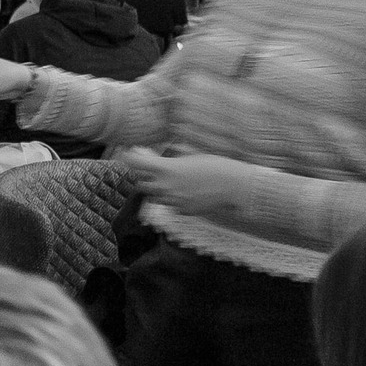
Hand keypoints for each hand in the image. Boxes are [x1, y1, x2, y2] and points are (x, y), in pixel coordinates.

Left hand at [120, 148, 251, 219]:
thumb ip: (172, 159)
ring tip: (168, 178)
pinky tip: (185, 190)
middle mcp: (166, 188)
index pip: (136, 164)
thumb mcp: (191, 156)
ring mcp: (174, 202)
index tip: (129, 153)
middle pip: (140, 184)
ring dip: (157, 188)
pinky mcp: (183, 212)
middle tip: (146, 167)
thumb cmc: (217, 166)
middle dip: (141, 176)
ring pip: (154, 196)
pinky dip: (172, 198)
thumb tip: (159, 155)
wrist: (237, 187)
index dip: (130, 158)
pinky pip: (170, 205)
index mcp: (167, 169)